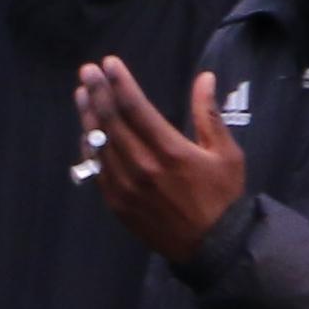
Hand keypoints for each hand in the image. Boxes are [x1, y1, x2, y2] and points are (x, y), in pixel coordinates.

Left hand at [78, 59, 243, 259]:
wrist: (210, 244)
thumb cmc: (223, 195)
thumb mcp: (225, 152)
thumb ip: (208, 114)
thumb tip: (205, 78)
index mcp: (170, 151)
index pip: (135, 108)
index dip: (120, 83)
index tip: (109, 63)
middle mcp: (141, 167)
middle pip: (111, 121)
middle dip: (98, 92)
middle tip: (87, 71)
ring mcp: (124, 186)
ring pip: (99, 143)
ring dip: (89, 116)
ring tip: (83, 93)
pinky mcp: (115, 202)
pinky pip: (96, 168)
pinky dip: (90, 146)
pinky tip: (87, 131)